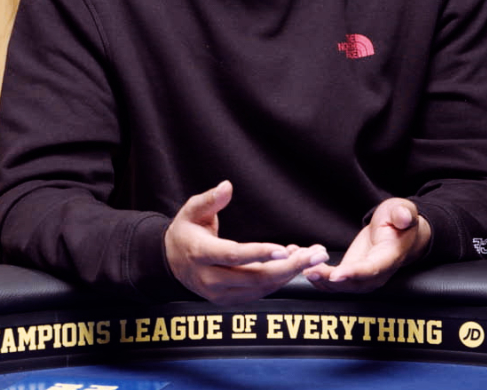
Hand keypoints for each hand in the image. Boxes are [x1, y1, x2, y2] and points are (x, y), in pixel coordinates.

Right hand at [164, 181, 327, 305]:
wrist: (171, 262)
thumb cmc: (186, 233)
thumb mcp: (191, 211)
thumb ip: (209, 200)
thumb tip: (227, 186)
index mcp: (199, 253)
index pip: (233, 256)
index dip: (259, 254)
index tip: (285, 249)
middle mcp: (209, 278)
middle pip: (255, 277)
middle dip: (289, 267)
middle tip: (315, 254)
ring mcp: (219, 293)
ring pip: (262, 287)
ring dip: (289, 273)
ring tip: (310, 255)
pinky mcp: (229, 300)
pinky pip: (260, 292)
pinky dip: (279, 279)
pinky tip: (292, 263)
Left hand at [303, 197, 429, 292]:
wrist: (397, 233)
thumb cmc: (398, 221)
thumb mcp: (402, 210)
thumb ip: (402, 214)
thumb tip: (404, 218)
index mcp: (389, 257)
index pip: (372, 269)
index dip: (354, 273)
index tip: (337, 274)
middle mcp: (376, 273)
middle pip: (352, 283)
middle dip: (329, 280)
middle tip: (309, 270)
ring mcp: (362, 276)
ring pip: (340, 285)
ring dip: (319, 279)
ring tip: (300, 265)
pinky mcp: (350, 274)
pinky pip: (332, 280)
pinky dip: (316, 275)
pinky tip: (300, 263)